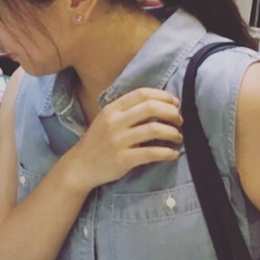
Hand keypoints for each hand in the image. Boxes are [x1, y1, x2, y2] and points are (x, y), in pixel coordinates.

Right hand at [66, 87, 182, 191]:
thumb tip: (159, 104)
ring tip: (177, 137)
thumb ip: (127, 111)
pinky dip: (167, 153)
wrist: (80, 166)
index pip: (142, 94)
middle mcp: (114, 122)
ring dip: (173, 132)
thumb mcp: (106, 119)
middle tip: (179, 120)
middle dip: (171, 112)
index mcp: (111, 109)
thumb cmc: (98, 142)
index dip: (163, 96)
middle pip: (151, 108)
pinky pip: (152, 153)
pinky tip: (173, 154)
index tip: (175, 103)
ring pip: (154, 129)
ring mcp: (118, 141)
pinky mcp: (123, 159)